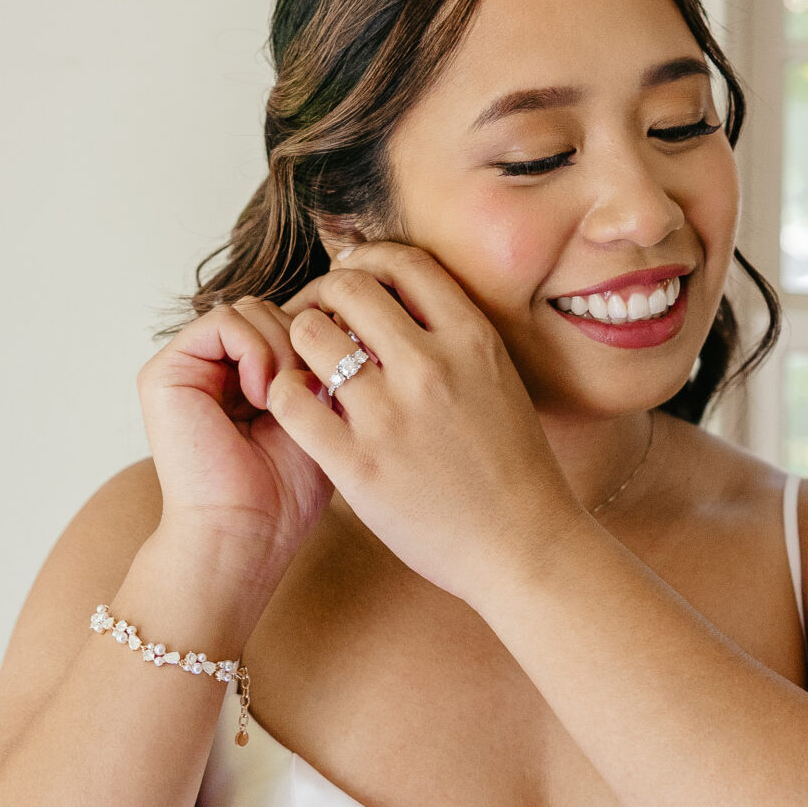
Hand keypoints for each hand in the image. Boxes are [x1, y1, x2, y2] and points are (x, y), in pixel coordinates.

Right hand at [136, 298, 334, 593]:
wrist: (244, 535)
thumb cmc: (283, 494)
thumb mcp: (320, 414)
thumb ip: (325, 364)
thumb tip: (353, 315)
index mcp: (241, 377)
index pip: (288, 321)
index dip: (320, 340)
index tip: (333, 381)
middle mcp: (211, 369)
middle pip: (271, 309)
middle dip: (302, 342)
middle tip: (308, 392)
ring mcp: (185, 368)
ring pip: (251, 309)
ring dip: (282, 348)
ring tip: (283, 401)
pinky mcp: (164, 372)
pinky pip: (223, 320)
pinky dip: (255, 349)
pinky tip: (261, 395)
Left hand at [267, 244, 585, 603]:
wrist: (524, 547)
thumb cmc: (514, 469)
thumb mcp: (499, 381)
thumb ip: (454, 340)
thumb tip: (404, 303)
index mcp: (472, 339)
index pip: (402, 262)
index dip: (366, 259)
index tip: (351, 275)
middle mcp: (430, 366)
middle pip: (348, 287)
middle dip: (322, 295)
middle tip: (315, 318)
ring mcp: (391, 416)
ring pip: (310, 334)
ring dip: (298, 341)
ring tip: (302, 363)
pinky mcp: (358, 464)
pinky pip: (292, 401)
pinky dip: (282, 392)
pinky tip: (293, 403)